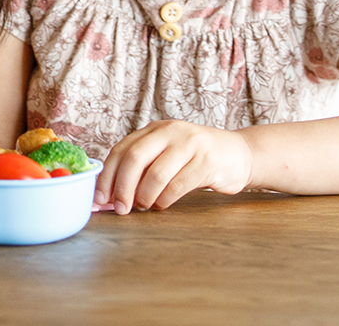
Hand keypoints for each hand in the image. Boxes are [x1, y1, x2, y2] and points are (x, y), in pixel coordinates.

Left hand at [95, 120, 252, 213]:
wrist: (239, 154)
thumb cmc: (195, 159)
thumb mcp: (167, 153)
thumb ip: (143, 167)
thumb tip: (112, 194)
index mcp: (154, 129)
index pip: (121, 149)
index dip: (107, 175)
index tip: (100, 198)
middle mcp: (170, 132)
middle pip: (135, 158)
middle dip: (122, 186)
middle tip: (119, 208)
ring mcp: (189, 144)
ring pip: (156, 173)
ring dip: (144, 196)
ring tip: (143, 207)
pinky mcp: (207, 161)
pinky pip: (178, 185)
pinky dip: (164, 199)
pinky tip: (161, 205)